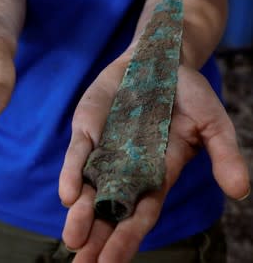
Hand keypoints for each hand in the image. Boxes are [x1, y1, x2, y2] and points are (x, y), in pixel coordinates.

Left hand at [58, 55, 249, 262]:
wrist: (159, 60)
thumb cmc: (188, 94)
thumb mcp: (212, 123)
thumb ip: (223, 155)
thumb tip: (241, 191)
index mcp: (156, 176)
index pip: (140, 215)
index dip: (127, 239)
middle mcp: (126, 170)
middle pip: (109, 211)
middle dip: (96, 238)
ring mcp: (104, 152)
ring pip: (88, 189)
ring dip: (79, 215)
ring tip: (72, 242)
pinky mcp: (88, 131)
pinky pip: (78, 155)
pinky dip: (72, 174)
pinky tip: (67, 195)